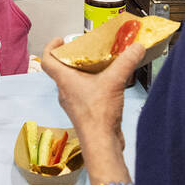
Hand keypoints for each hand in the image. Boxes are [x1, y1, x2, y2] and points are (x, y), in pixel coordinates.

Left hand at [41, 36, 148, 184]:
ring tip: (100, 65)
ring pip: (74, 83)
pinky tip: (108, 85)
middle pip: (62, 71)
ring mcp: (74, 104)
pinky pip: (85, 95)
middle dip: (73, 58)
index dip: (51, 47)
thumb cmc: (98, 114)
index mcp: (65, 80)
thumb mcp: (114, 81)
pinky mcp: (84, 114)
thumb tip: (136, 47)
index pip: (48, 61)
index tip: (61, 40)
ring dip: (84, 73)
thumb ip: (126, 61)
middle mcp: (65, 92)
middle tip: (87, 51)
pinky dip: (93, 87)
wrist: (101, 144)